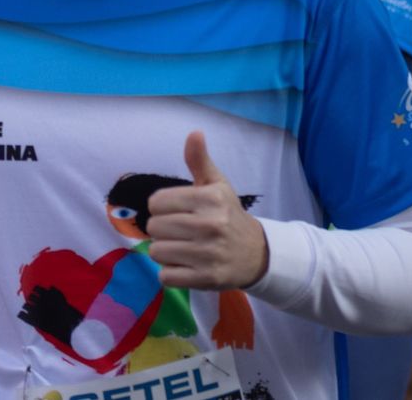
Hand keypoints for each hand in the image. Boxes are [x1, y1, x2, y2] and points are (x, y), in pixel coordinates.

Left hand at [146, 132, 268, 289]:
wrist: (256, 253)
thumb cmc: (228, 215)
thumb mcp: (218, 185)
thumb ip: (200, 160)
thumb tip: (194, 133)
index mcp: (211, 198)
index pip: (157, 202)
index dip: (162, 207)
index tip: (177, 211)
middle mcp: (210, 225)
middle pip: (154, 227)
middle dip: (163, 230)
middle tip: (180, 231)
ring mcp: (209, 254)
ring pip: (157, 252)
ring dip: (165, 251)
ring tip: (183, 248)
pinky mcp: (207, 279)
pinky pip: (166, 276)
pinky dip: (170, 272)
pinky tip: (185, 265)